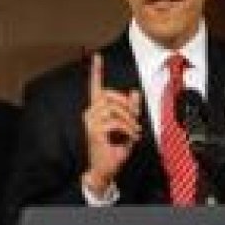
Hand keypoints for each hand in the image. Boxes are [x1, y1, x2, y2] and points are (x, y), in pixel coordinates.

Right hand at [82, 53, 141, 194]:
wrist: (105, 168)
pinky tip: (129, 138)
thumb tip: (134, 92)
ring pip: (115, 109)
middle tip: (134, 120)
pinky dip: (127, 130)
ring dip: (129, 120)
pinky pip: (116, 122)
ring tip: (132, 132)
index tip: (97, 56)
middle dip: (126, 106)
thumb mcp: (127, 126)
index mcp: (97, 110)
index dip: (97, 71)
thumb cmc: (114, 148)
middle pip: (110, 95)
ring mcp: (91, 122)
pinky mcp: (95, 131)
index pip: (96, 87)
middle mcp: (90, 113)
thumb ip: (130, 109)